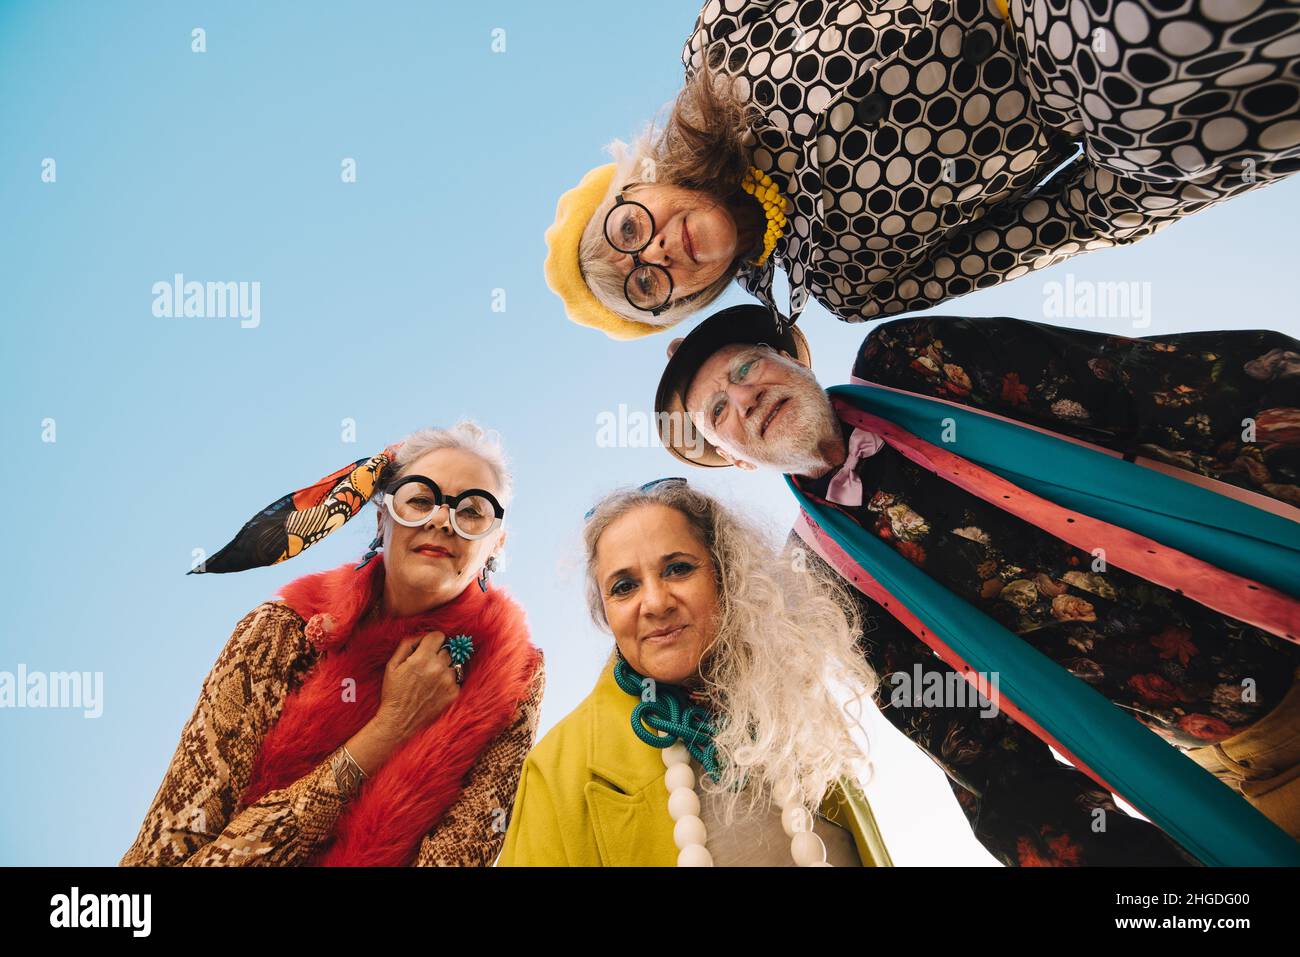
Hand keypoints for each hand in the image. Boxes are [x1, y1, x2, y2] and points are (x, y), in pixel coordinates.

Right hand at [371, 631, 460, 745]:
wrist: (399, 721)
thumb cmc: (394, 692)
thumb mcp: (393, 665)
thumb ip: (408, 644)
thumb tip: (423, 635)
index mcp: (422, 658)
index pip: (439, 636)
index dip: (432, 640)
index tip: (428, 648)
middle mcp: (438, 668)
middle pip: (447, 649)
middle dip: (438, 654)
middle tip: (427, 666)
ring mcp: (448, 681)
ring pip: (453, 664)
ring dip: (444, 668)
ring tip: (431, 679)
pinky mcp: (454, 693)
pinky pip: (456, 679)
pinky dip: (448, 682)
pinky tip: (435, 690)